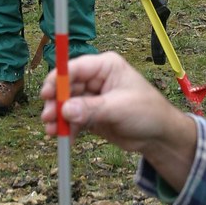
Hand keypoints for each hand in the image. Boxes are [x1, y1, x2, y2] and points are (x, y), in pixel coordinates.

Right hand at [40, 52, 197, 190]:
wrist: (159, 136)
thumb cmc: (148, 112)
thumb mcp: (119, 108)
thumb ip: (92, 109)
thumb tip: (65, 109)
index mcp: (106, 66)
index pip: (76, 68)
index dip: (58, 79)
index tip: (47, 93)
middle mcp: (96, 79)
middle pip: (67, 86)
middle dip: (56, 102)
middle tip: (48, 117)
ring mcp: (93, 97)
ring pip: (67, 104)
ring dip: (59, 117)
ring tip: (53, 131)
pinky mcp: (91, 114)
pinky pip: (73, 118)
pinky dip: (67, 127)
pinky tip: (64, 137)